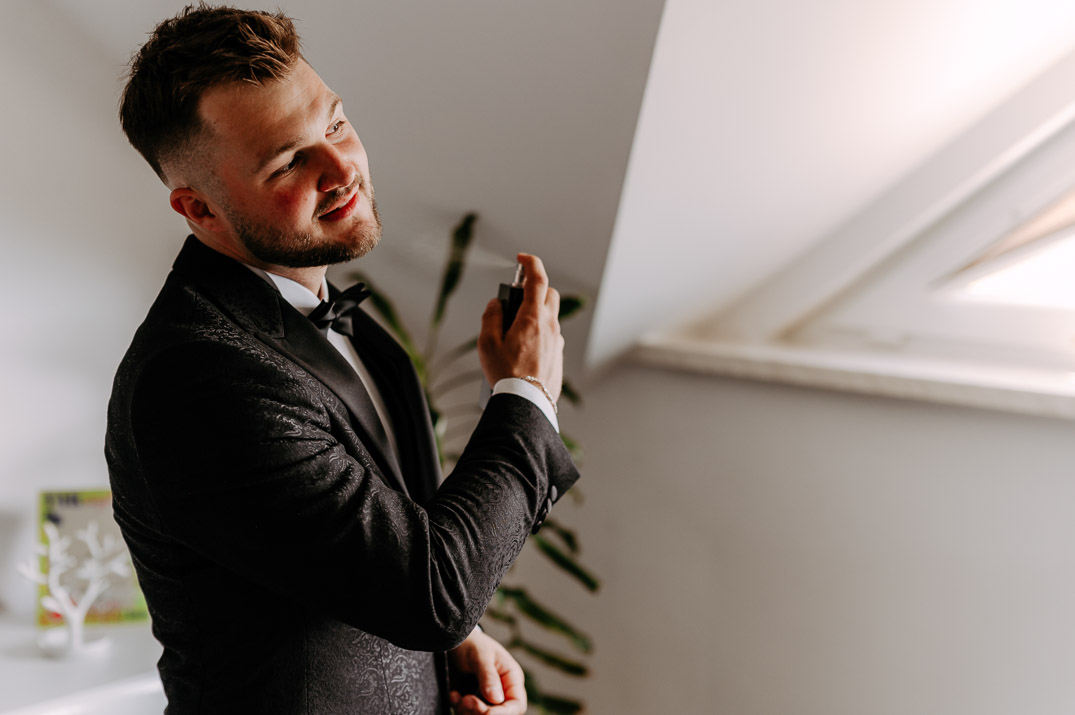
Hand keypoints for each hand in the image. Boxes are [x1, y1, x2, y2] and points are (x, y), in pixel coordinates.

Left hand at [447, 628, 526, 714]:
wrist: (451, 640)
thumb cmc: (471, 644)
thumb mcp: (480, 656)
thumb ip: (488, 676)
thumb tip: (497, 699)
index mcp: (511, 678)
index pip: (517, 705)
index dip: (503, 714)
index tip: (485, 712)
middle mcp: (501, 691)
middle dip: (481, 713)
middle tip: (466, 701)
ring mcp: (485, 698)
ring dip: (467, 712)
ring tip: (457, 697)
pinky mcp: (471, 702)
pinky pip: (467, 714)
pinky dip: (459, 709)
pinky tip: (453, 695)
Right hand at [478, 253, 564, 402]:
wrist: (527, 403)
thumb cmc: (507, 374)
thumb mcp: (487, 343)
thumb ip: (491, 317)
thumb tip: (496, 304)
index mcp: (532, 318)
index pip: (538, 279)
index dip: (531, 263)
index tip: (523, 258)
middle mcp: (550, 326)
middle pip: (549, 294)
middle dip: (535, 288)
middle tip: (516, 297)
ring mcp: (557, 341)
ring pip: (551, 316)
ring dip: (536, 313)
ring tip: (515, 330)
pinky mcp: (558, 356)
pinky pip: (551, 335)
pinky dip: (539, 332)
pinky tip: (524, 349)